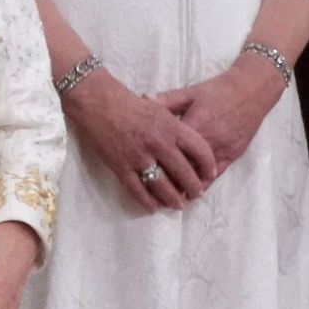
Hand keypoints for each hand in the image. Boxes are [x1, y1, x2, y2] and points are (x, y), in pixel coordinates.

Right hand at [62, 69, 218, 211]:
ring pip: (162, 186)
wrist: (98, 103)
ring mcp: (139, 157)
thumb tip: (189, 146)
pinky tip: (153, 205)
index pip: (200, 152)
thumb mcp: (161, 109)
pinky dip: (147, 200)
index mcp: (173, 128)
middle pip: (184, 173)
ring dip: (173, 198)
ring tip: (178, 204)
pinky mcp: (120, 166)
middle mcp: (159, 144)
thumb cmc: (131, 103)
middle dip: (193, 188)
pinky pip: (137, 189)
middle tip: (196, 194)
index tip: (211, 174)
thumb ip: (177, 127)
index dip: (208, 166)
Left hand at [155, 55, 286, 181]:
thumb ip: (166, 99)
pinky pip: (217, 174)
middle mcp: (208, 142)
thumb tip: (142, 98)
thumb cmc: (217, 91)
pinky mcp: (233, 155)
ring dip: (186, 186)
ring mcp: (222, 150)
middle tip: (152, 190)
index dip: (157, 161)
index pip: (171, 149)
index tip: (142, 170)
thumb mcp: (190, 92)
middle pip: (185, 167)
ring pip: (200, 175)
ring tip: (169, 198)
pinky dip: (204, 184)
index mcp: (194, 126)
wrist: (251, 92)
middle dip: (169, 179)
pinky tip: (192, 193)